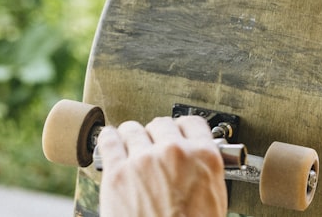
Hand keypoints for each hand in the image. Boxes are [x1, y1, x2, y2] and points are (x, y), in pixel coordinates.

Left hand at [97, 116, 227, 216]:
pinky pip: (108, 141)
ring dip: (132, 136)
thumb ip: (204, 172)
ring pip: (133, 129)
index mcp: (203, 157)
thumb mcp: (213, 198)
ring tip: (129, 144)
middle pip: (161, 124)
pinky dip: (108, 139)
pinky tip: (109, 142)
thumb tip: (195, 165)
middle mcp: (174, 152)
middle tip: (153, 146)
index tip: (176, 133)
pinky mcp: (117, 173)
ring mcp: (143, 160)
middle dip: (156, 135)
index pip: (192, 123)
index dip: (182, 128)